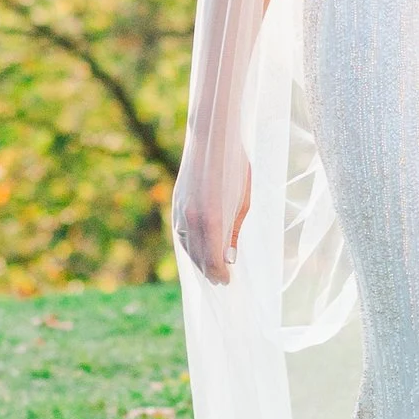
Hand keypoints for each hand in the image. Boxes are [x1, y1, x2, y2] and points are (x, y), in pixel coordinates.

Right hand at [173, 150, 251, 284]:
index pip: (214, 260)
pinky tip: (198, 249)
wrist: (211, 137)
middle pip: (199, 257)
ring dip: (198, 261)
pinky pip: (181, 233)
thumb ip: (234, 230)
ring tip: (210, 269)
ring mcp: (180, 211)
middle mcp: (192, 219)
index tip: (228, 281)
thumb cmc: (234, 166)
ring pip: (187, 247)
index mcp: (212, 219)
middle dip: (210, 271)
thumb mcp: (242, 200)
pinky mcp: (176, 204)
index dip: (221, 274)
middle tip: (221, 281)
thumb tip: (229, 256)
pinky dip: (190, 245)